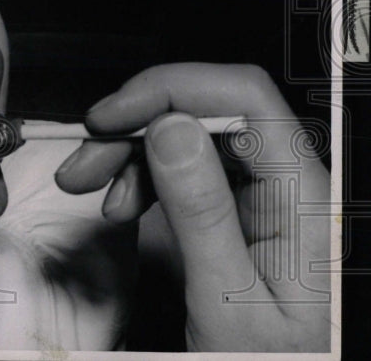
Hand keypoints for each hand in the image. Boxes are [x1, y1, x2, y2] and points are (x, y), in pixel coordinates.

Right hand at [53, 63, 329, 351]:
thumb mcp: (227, 298)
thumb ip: (202, 210)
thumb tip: (170, 127)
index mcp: (303, 197)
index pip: (243, 98)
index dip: (170, 89)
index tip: (111, 116)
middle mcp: (288, 184)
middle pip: (207, 114)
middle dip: (135, 127)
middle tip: (82, 163)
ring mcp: (265, 196)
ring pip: (190, 138)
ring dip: (129, 154)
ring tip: (87, 186)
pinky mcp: (242, 210)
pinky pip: (187, 170)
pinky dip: (143, 177)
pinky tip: (119, 202)